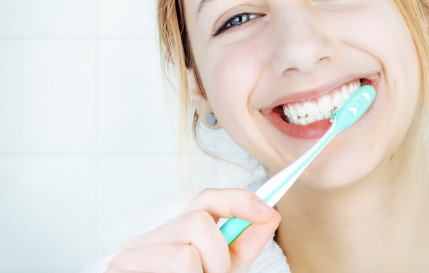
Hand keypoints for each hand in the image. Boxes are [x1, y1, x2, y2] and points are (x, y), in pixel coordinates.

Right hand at [106, 188, 279, 272]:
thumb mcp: (224, 270)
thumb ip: (245, 245)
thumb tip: (271, 214)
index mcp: (175, 235)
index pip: (206, 199)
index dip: (238, 199)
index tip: (266, 211)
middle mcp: (149, 238)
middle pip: (198, 220)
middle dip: (218, 255)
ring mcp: (130, 253)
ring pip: (187, 253)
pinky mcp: (120, 268)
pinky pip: (177, 265)